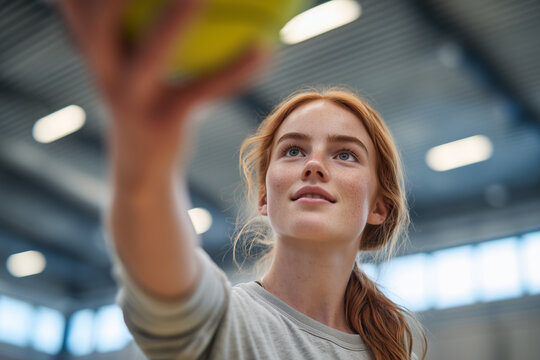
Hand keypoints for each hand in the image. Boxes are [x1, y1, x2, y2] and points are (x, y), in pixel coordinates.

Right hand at [60, 0, 268, 184]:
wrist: (140, 172)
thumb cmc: (144, 106)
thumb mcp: (131, 67)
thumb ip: (142, 29)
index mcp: (94, 51)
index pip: (78, 8)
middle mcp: (104, 71)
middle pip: (96, 22)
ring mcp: (131, 99)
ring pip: (150, 56)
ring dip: (173, 24)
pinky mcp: (164, 121)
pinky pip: (203, 91)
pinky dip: (234, 71)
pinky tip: (264, 50)